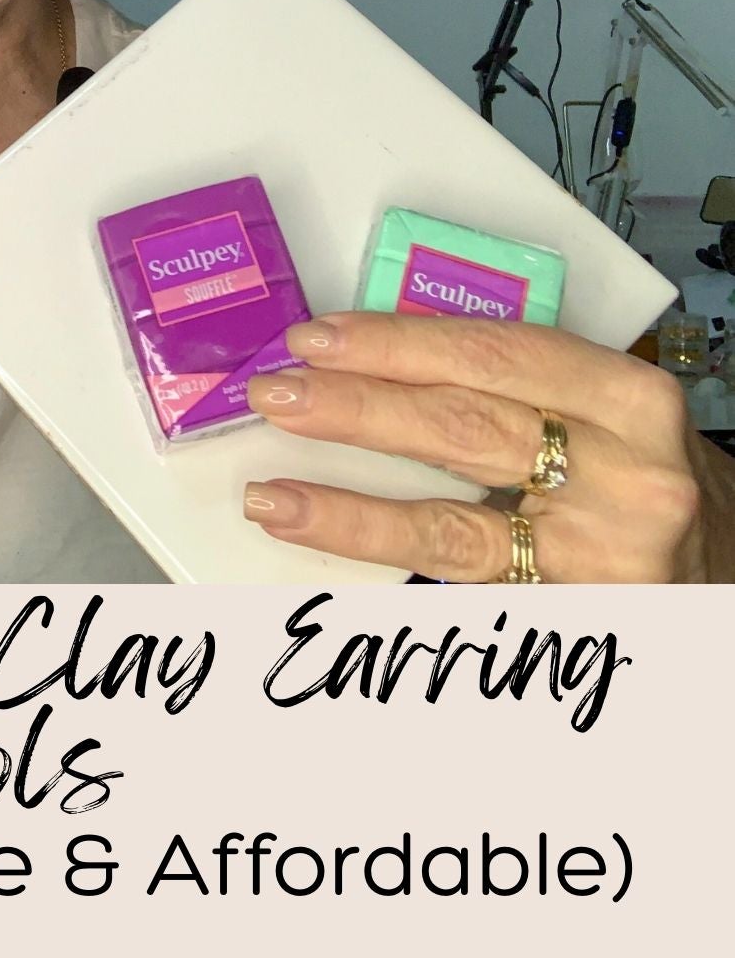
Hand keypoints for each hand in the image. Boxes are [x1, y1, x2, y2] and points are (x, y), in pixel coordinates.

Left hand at [240, 312, 708, 582]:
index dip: (399, 345)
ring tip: (270, 496)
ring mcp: (599, 560)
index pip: (494, 356)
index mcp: (628, 401)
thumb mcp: (605, 411)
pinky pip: (458, 591)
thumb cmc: (644, 475)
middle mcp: (623, 479)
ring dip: (346, 510)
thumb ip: (514, 384)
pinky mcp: (571, 619)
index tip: (319, 338)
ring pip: (449, 528)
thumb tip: (376, 364)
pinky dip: (383, 570)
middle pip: (463, 432)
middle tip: (276, 395)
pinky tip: (328, 556)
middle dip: (355, 410)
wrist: (732, 566)